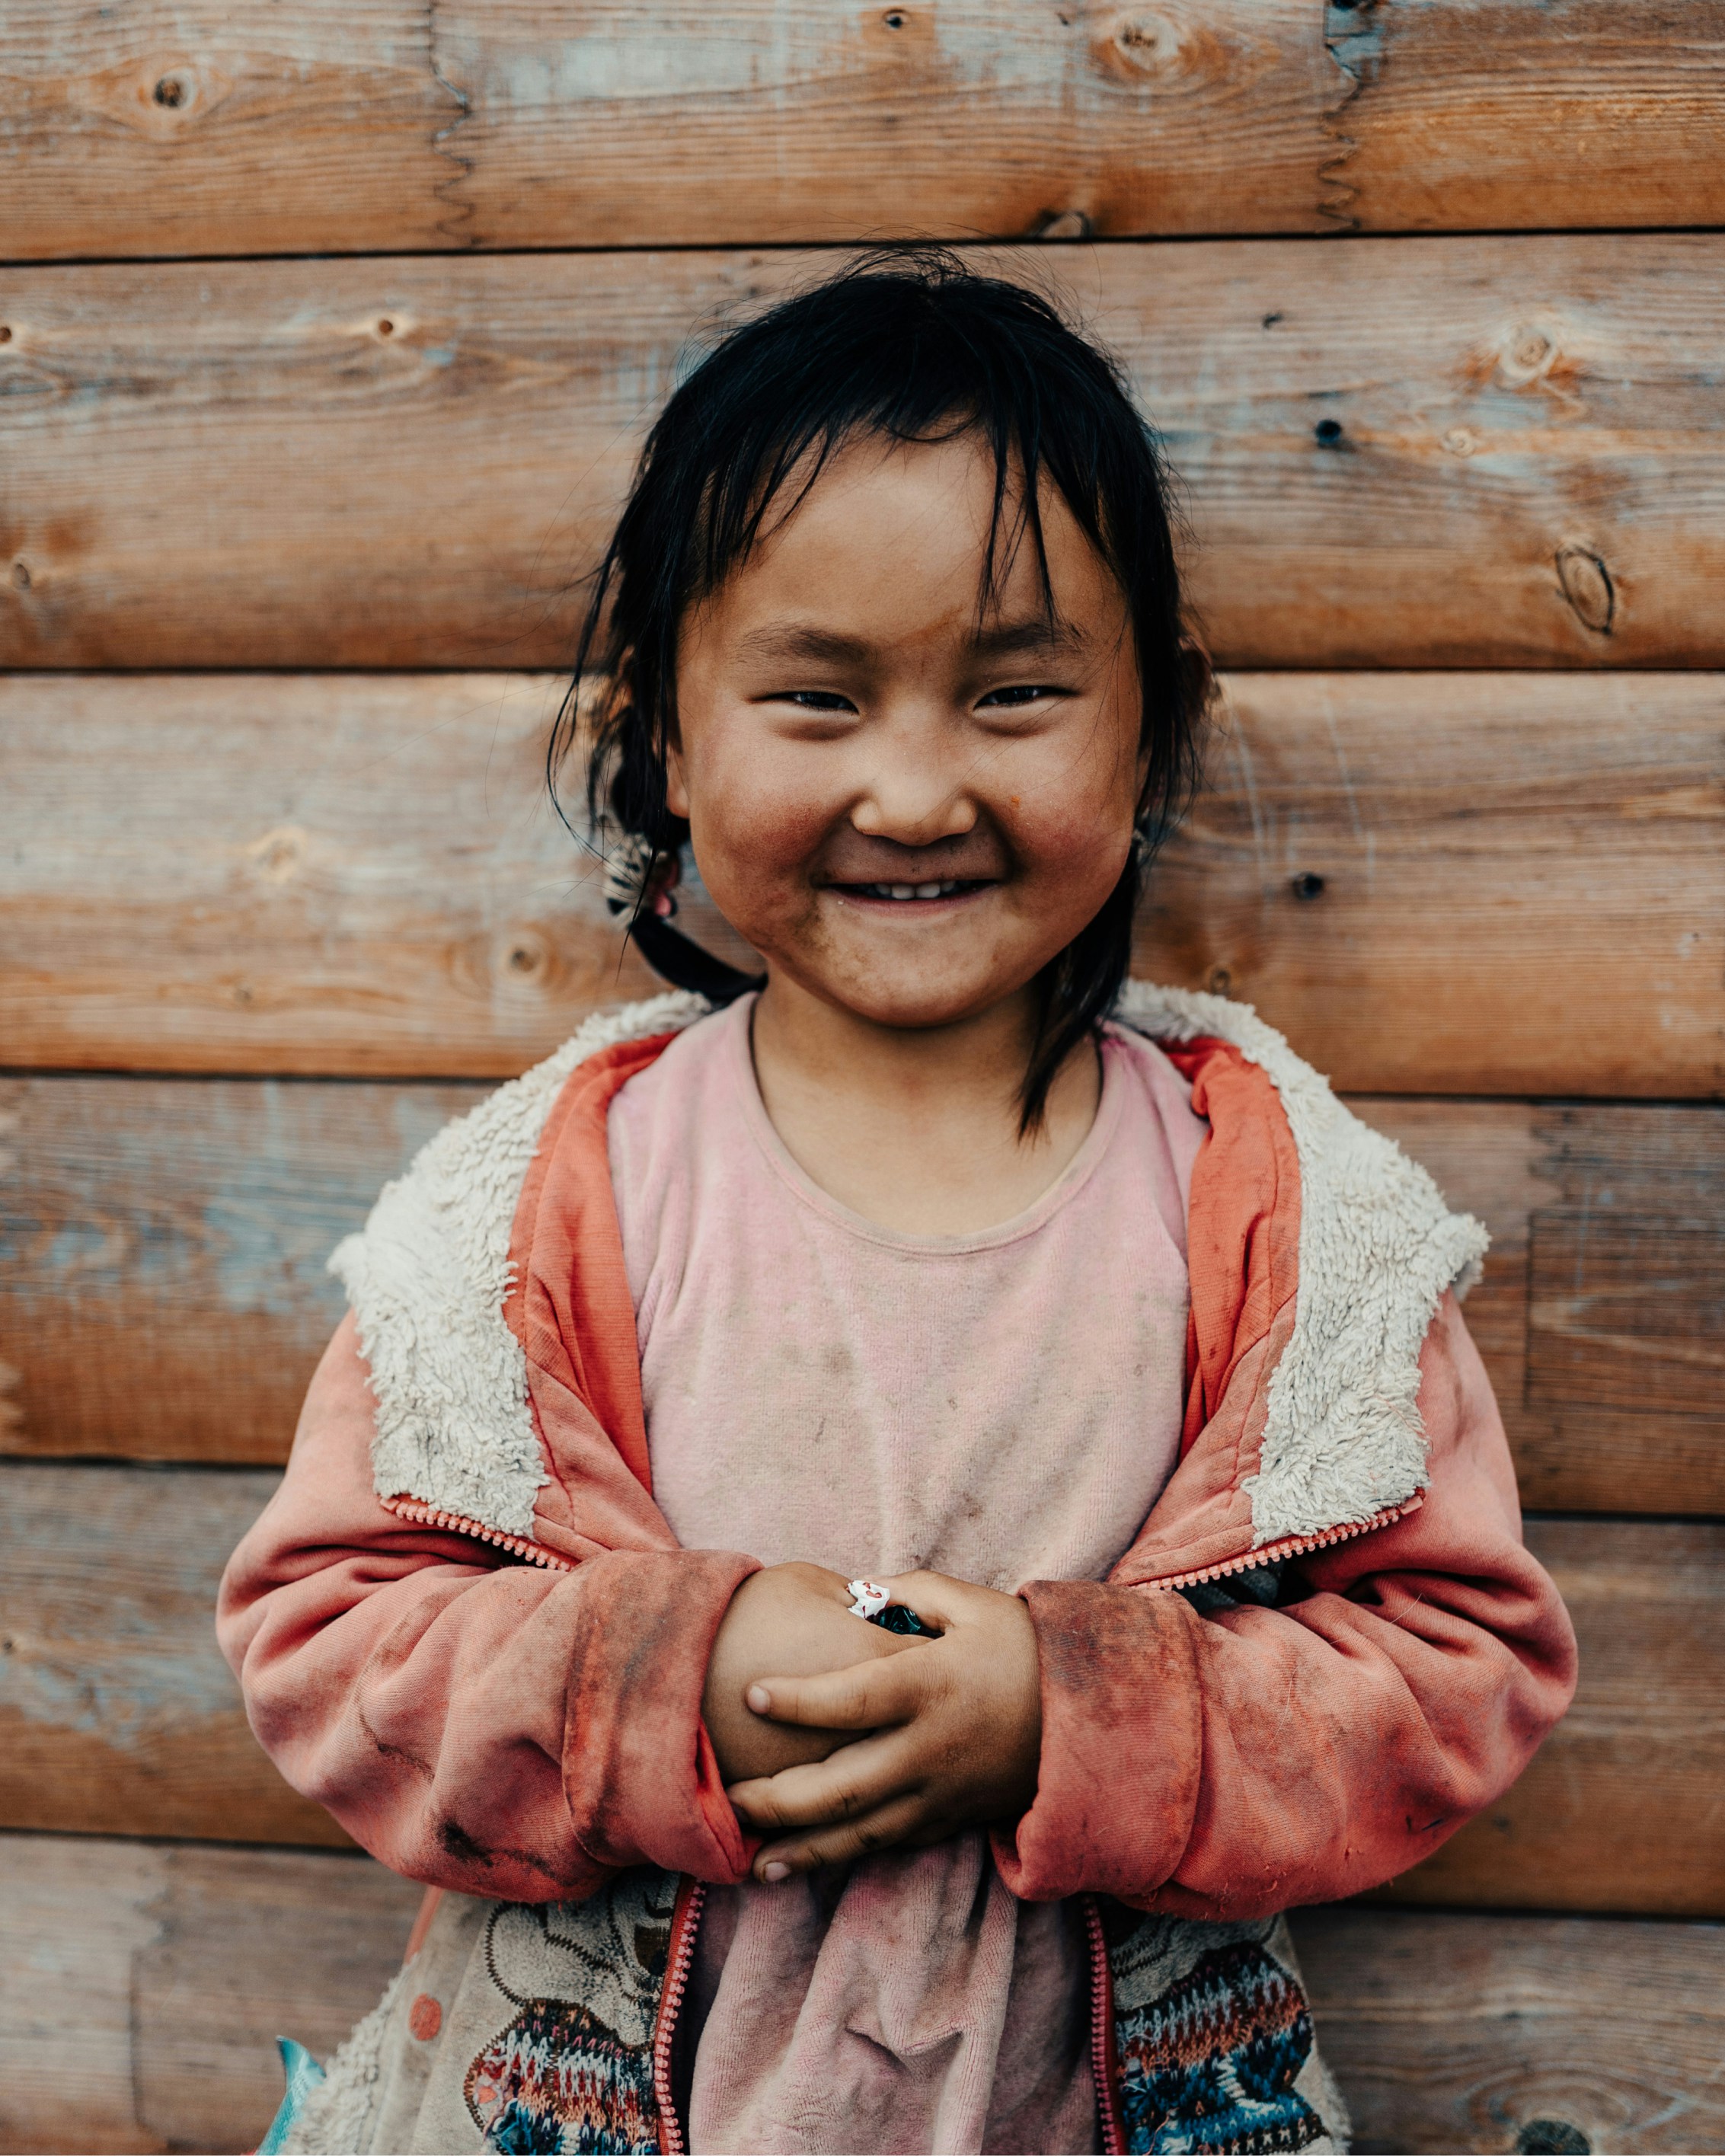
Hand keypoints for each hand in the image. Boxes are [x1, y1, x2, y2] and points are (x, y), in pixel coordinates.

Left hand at [725, 1570, 1041, 1879]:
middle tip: (727, 1794)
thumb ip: (908, 1591)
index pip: (852, 1699)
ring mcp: (939, 1793)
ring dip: (800, 1848)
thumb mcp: (972, 1603)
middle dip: (778, 1798)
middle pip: (842, 1785)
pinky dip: (837, 1858)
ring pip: (858, 1831)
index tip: (751, 1694)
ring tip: (748, 1861)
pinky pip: (885, 1845)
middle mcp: (930, 1748)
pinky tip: (796, 1866)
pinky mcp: (948, 1820)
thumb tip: (856, 1588)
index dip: (798, 1700)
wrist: (1089, 1719)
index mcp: (931, 1686)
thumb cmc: (1024, 1648)